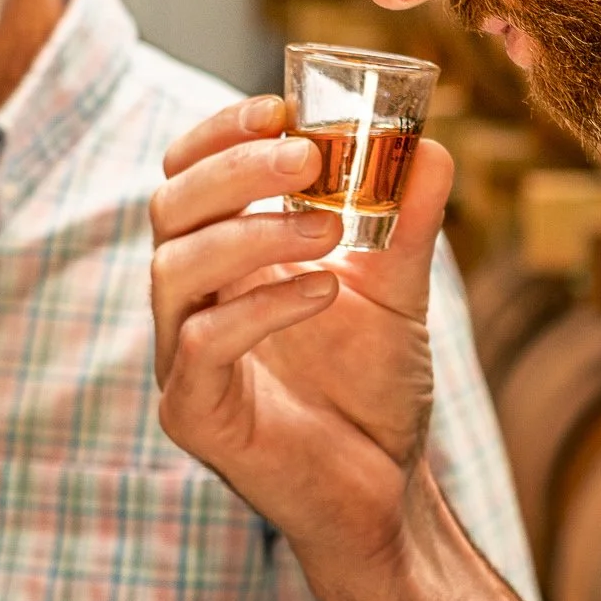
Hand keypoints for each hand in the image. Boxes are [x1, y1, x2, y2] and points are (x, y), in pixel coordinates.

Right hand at [151, 95, 454, 600]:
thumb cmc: (373, 391)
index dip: (221, 134)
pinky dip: (262, 305)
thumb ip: (407, 221)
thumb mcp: (398, 292)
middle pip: (170, 208)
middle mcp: (190, 301)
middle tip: (307, 159)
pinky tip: (324, 292)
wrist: (385, 492)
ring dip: (252, 234)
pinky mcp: (193, 413)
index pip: (188, 174)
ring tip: (330, 230)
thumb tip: (430, 146)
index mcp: (221, 260)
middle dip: (235, 171)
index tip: (280, 107)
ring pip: (174, 268)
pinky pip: (205, 342)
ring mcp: (182, 358)